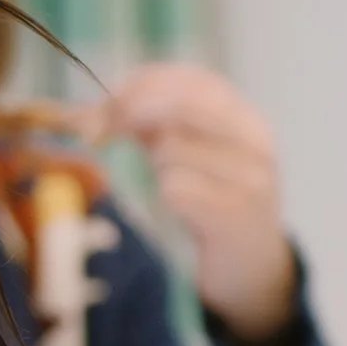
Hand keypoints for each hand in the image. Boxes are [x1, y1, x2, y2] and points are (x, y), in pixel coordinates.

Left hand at [99, 64, 299, 345]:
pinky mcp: (235, 213)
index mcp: (245, 117)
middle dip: (132, 113)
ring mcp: (249, 176)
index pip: (194, 79)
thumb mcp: (189, 154)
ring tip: (167, 183)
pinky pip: (175, 189)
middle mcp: (254, 140)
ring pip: (172, 148)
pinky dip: (164, 197)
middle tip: (100, 131)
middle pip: (181, 106)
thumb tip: (92, 111)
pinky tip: (178, 208)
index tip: (108, 96)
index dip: (146, 81)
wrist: (252, 266)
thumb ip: (153, 127)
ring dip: (153, 166)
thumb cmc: (211, 203)